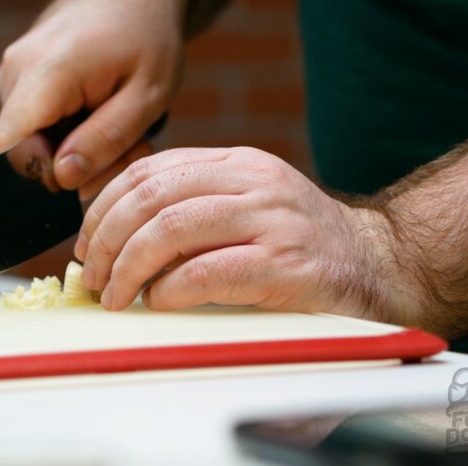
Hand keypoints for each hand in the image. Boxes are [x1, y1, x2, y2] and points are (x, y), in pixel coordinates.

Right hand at [0, 0, 183, 198]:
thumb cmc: (143, 37)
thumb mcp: (147, 94)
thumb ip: (105, 139)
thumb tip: (63, 177)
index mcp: (47, 73)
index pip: (11, 146)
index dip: (46, 174)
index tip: (91, 170)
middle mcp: (15, 73)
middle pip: (24, 151)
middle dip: (74, 167)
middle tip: (125, 151)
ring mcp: (10, 75)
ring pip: (30, 142)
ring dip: (74, 152)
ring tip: (116, 131)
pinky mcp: (14, 81)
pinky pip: (32, 127)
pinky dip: (66, 136)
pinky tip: (97, 119)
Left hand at [74, 147, 419, 322]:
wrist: (381, 266)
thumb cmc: (301, 245)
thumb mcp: (246, 208)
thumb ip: (194, 209)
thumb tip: (118, 236)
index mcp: (236, 164)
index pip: (148, 170)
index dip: (104, 207)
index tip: (86, 243)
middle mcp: (252, 182)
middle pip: (150, 197)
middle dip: (106, 240)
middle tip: (94, 277)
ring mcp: (272, 220)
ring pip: (170, 230)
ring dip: (128, 268)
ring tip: (116, 296)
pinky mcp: (286, 264)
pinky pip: (206, 272)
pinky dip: (168, 290)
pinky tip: (158, 302)